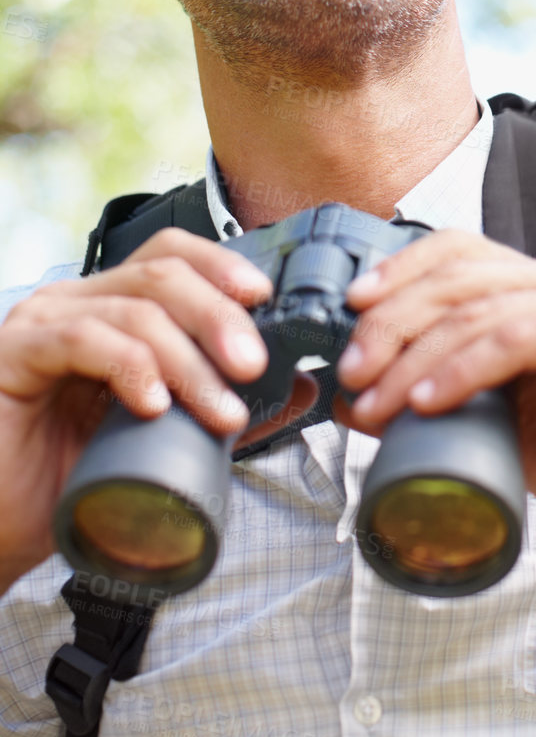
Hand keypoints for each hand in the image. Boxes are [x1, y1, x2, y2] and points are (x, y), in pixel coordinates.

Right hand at [0, 230, 271, 585]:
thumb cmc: (71, 480)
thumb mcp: (161, 437)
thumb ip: (221, 404)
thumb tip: (304, 387)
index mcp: (111, 306)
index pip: (173, 255)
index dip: (223, 267)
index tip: (267, 301)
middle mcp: (76, 301)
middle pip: (163, 275)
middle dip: (220, 317)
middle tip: (255, 367)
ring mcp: (42, 323)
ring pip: (133, 309)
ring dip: (190, 358)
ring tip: (223, 410)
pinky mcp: (13, 355)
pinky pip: (81, 340)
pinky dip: (129, 366)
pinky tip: (155, 404)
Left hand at [333, 231, 535, 549]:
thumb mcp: (495, 418)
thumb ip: (439, 394)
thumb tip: (355, 398)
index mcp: (535, 287)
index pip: (455, 252)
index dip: (398, 272)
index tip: (348, 310)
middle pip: (455, 276)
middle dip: (390, 323)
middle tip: (350, 375)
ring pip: (477, 310)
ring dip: (414, 358)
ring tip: (378, 405)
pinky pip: (517, 339)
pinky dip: (465, 368)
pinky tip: (431, 402)